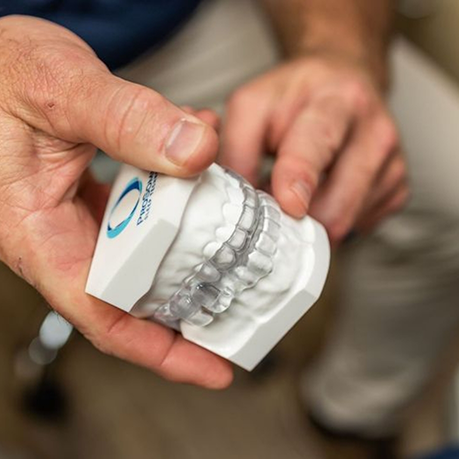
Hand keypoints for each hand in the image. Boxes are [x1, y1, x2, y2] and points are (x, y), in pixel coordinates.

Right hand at [0, 16, 231, 387]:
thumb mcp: (62, 90)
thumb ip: (128, 120)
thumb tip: (196, 151)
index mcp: (37, 233)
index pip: (104, 315)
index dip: (160, 351)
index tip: (213, 367)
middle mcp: (58, 235)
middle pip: (134, 293)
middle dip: (188, 302)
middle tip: (242, 302)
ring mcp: (76, 217)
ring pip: (142, 254)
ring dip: (189, 247)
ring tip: (234, 243)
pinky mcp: (91, 195)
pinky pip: (141, 216)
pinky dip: (176, 204)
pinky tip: (200, 180)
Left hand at [220, 52, 407, 243]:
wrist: (343, 83)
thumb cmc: (297, 96)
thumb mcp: (253, 106)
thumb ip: (237, 150)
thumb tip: (239, 201)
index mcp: (338, 101)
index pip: (318, 142)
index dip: (301, 176)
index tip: (289, 204)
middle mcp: (374, 131)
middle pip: (339, 201)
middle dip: (299, 218)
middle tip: (275, 211)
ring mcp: (391, 164)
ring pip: (346, 222)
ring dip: (312, 219)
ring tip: (298, 194)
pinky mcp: (397, 189)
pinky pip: (359, 226)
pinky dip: (333, 218)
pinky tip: (324, 194)